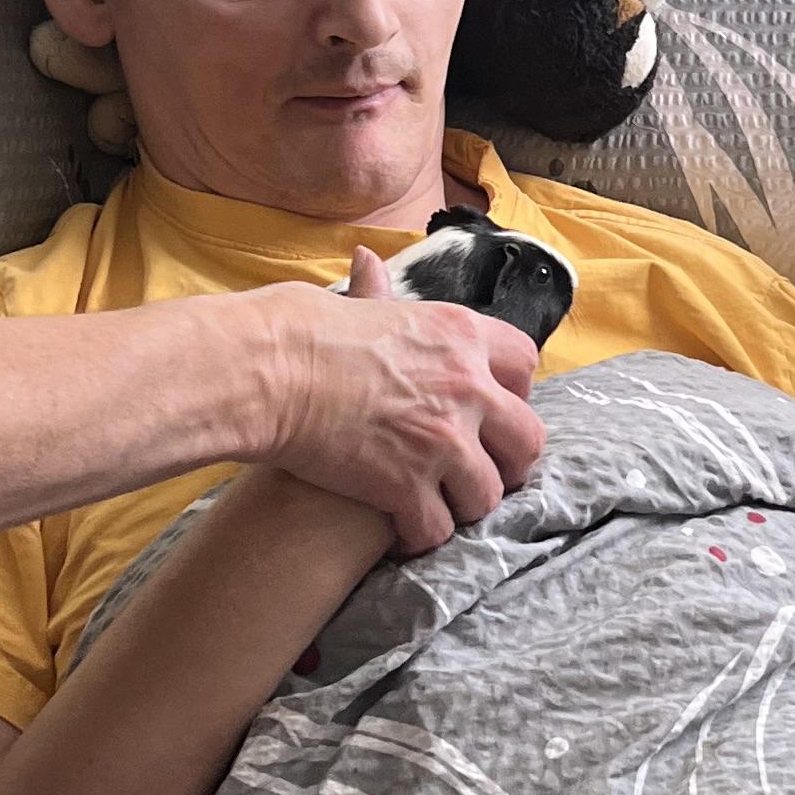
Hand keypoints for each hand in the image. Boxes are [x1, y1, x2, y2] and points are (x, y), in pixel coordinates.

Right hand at [261, 247, 544, 551]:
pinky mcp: (407, 486)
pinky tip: (397, 529)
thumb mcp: (358, 303)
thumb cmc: (300, 332)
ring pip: (486, 495)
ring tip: (434, 505)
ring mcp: (442, 441)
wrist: (268, 371)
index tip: (490, 410)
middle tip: (475, 471)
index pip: (526, 364)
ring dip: (461, 505)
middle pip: (526, 440)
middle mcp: (466, 388)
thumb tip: (367, 260)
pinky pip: (436, 529)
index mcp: (460, 335)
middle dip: (506, 462)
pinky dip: (417, 535)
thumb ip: (378, 292)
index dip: (513, 393)